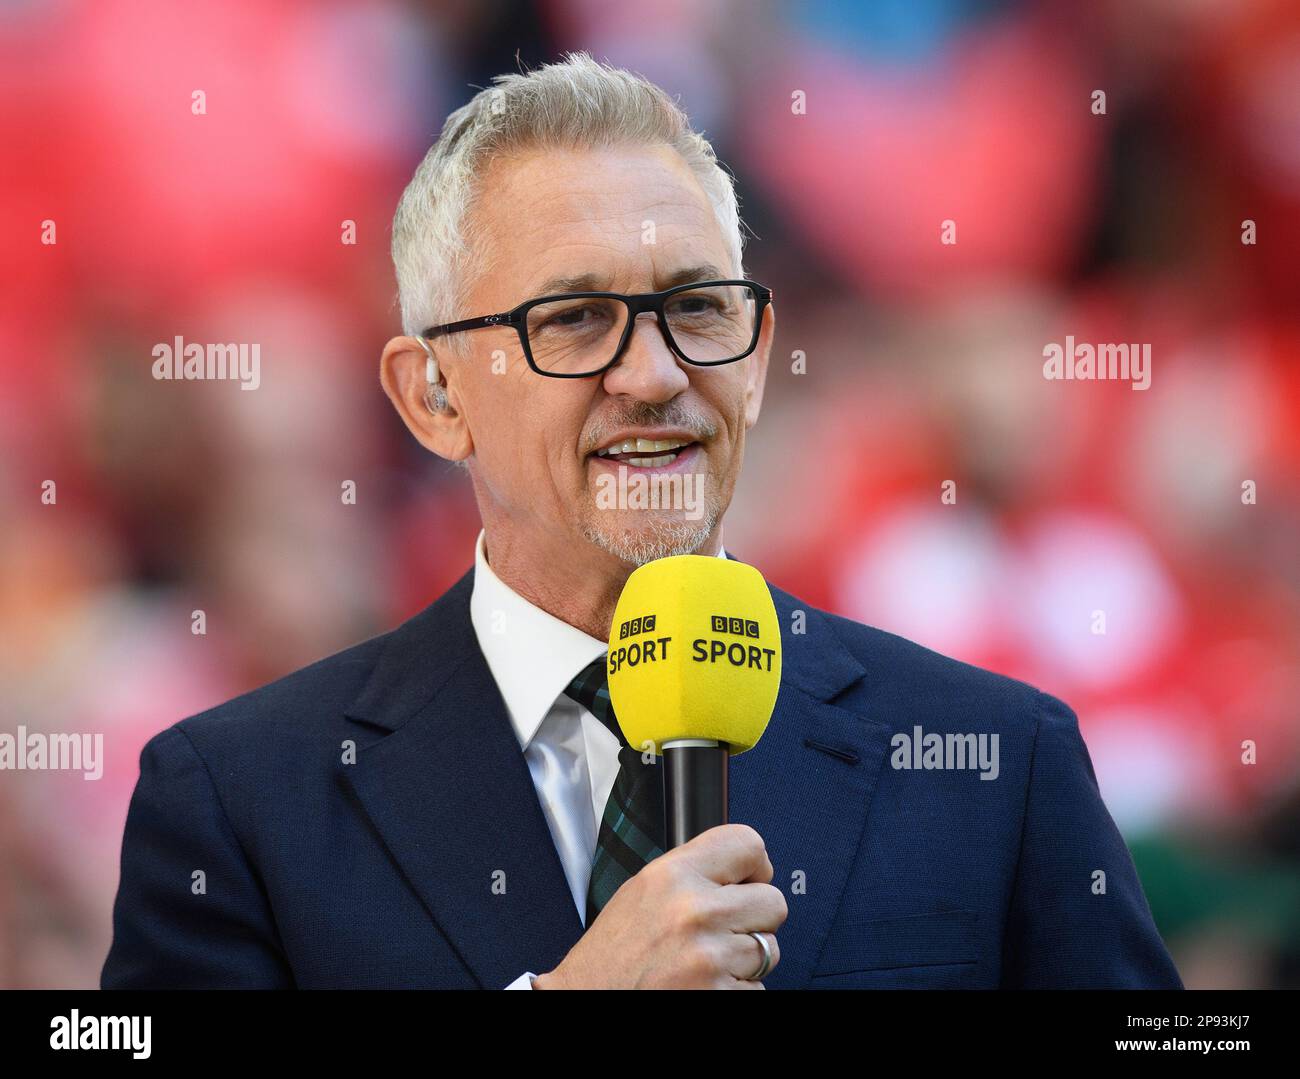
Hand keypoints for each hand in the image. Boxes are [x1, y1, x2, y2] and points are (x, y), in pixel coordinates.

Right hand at [533, 823, 785, 988]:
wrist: (587, 1001)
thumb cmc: (610, 958)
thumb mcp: (642, 893)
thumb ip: (691, 875)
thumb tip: (740, 870)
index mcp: (672, 875)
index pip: (748, 844)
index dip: (755, 866)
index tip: (747, 882)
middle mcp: (694, 910)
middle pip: (773, 901)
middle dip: (754, 920)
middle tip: (722, 932)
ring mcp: (710, 957)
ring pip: (769, 949)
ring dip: (745, 960)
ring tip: (705, 964)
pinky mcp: (721, 995)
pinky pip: (758, 988)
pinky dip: (736, 991)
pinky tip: (703, 987)